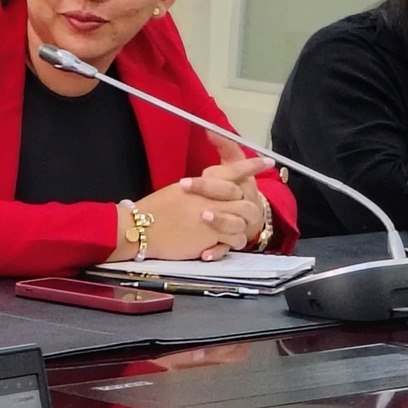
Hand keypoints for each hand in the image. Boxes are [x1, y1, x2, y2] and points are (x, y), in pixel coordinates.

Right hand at [131, 133, 272, 260]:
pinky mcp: (210, 236)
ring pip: (243, 224)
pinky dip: (231, 245)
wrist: (140, 227)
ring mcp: (213, 217)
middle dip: (251, 208)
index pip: (232, 170)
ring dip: (241, 230)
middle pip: (245, 201)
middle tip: (252, 213)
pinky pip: (233, 241)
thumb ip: (199, 191)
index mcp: (201, 183)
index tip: (267, 162)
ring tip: (235, 233)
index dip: (251, 165)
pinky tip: (223, 246)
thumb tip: (210, 193)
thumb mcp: (177, 191)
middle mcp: (211, 198)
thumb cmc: (153, 210)